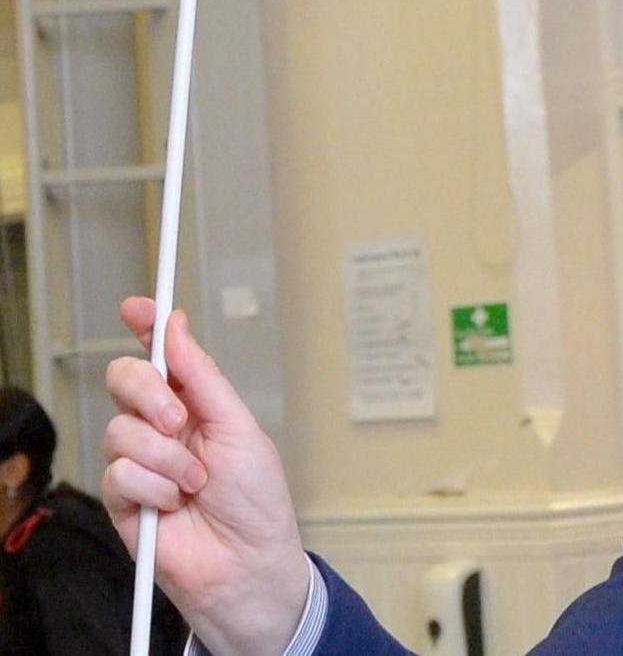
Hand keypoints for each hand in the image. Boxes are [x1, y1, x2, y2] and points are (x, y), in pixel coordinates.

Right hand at [104, 297, 308, 655]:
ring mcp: (140, 462)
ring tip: (196, 483)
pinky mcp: (123, 498)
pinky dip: (155, 488)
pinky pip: (119, 473)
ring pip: (121, 429)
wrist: (248, 562)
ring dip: (167, 457)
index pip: (161, 357)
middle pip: (126, 381)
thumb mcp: (239, 427)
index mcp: (196, 404)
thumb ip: (202, 377)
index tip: (138, 307)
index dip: (146, 328)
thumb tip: (176, 326)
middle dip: (150, 393)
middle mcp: (162, 428)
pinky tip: (175, 505)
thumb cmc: (257, 500)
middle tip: (181, 421)